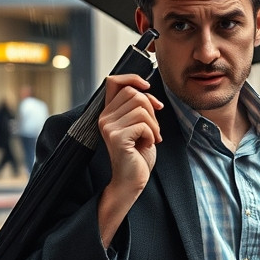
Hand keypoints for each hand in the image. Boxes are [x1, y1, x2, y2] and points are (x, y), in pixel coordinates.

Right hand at [99, 73, 162, 195]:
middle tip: (152, 129)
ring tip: (151, 138)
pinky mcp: (117, 137)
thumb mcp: (139, 125)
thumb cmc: (138, 154)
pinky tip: (147, 145)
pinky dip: (152, 134)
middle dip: (151, 109)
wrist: (133, 180)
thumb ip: (138, 107)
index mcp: (108, 112)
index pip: (114, 81)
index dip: (132, 78)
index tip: (147, 87)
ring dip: (154, 125)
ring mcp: (108, 127)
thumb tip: (145, 89)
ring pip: (142, 109)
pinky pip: (143, 124)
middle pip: (134, 94)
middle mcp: (104, 117)